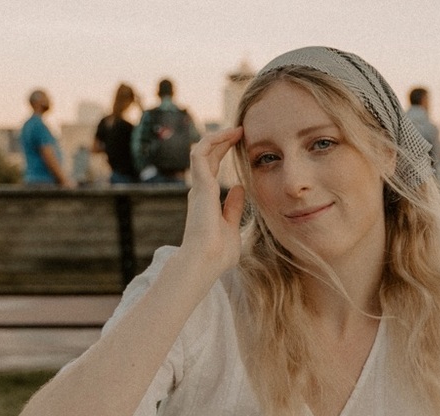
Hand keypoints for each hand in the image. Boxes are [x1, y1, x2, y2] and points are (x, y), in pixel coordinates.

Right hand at [181, 127, 245, 274]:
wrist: (205, 262)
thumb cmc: (217, 254)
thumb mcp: (231, 227)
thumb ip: (233, 207)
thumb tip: (239, 188)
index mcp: (206, 200)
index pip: (212, 169)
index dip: (223, 154)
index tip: (241, 144)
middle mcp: (200, 190)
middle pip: (208, 157)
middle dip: (222, 142)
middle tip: (240, 131)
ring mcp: (199, 187)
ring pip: (202, 151)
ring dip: (218, 137)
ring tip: (236, 129)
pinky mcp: (200, 185)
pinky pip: (201, 153)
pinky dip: (212, 141)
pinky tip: (228, 135)